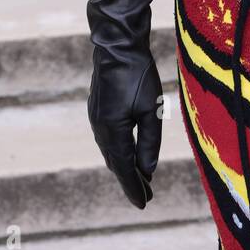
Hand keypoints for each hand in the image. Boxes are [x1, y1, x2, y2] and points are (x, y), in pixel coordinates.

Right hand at [87, 47, 163, 208]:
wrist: (117, 45)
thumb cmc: (138, 74)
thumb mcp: (152, 109)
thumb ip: (149, 141)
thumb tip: (148, 170)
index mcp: (112, 131)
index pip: (124, 168)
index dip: (134, 187)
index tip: (143, 204)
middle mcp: (100, 128)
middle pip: (115, 163)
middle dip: (130, 180)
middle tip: (145, 197)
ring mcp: (96, 119)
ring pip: (111, 151)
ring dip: (124, 166)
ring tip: (139, 179)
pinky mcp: (98, 110)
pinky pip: (108, 139)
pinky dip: (118, 152)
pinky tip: (127, 154)